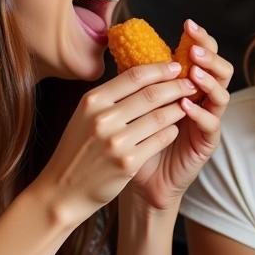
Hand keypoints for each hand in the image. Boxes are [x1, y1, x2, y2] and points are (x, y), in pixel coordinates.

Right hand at [34, 61, 190, 227]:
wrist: (63, 189)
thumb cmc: (79, 149)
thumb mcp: (86, 115)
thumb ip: (111, 96)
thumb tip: (145, 72)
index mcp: (93, 101)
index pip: (134, 76)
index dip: (160, 69)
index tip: (175, 65)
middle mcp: (103, 119)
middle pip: (151, 94)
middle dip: (177, 86)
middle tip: (191, 83)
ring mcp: (116, 142)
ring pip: (160, 117)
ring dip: (178, 109)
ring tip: (188, 104)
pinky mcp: (128, 163)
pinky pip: (161, 139)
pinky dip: (171, 131)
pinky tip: (175, 128)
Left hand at [128, 21, 233, 209]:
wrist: (138, 177)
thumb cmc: (137, 137)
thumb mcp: (136, 103)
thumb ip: (140, 79)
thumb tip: (128, 44)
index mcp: (190, 84)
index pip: (203, 55)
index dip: (200, 39)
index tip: (188, 25)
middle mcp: (204, 99)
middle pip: (222, 70)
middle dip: (210, 56)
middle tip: (194, 49)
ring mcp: (208, 120)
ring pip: (222, 94)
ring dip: (208, 81)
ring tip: (193, 73)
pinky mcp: (207, 142)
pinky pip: (211, 124)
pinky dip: (200, 113)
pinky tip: (186, 105)